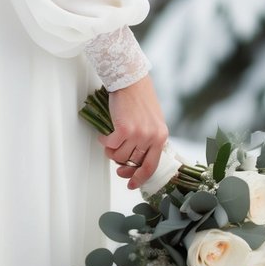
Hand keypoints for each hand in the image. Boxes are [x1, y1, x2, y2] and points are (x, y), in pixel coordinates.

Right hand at [98, 74, 168, 191]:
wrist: (131, 80)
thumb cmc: (140, 98)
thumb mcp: (153, 121)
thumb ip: (149, 139)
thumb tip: (136, 159)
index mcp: (161, 137)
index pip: (151, 166)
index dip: (139, 178)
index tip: (131, 184)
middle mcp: (151, 137)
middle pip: (132, 162)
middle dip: (120, 164)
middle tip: (114, 160)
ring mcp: (138, 134)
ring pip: (119, 155)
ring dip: (111, 151)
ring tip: (109, 142)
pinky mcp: (124, 129)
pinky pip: (110, 145)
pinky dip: (104, 142)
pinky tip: (103, 136)